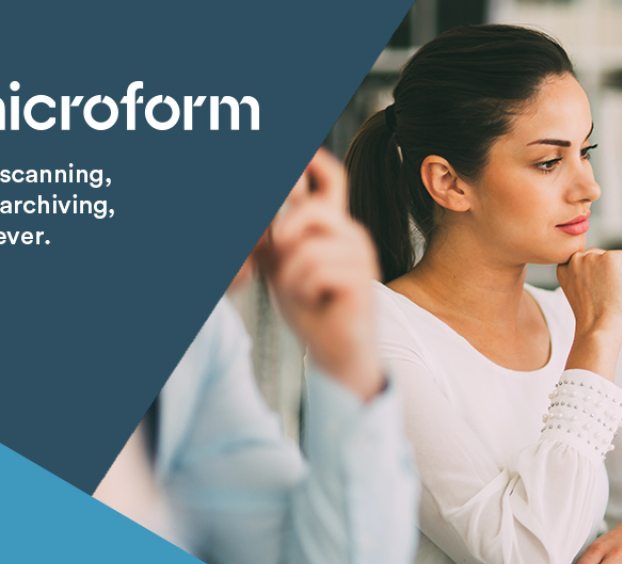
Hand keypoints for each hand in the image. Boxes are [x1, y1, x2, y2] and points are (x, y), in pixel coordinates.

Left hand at [258, 149, 384, 400]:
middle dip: (286, 237)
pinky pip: (316, 273)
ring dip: (291, 276)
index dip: (312, 160)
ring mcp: (361, 256)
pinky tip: (315, 302)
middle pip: (314, 210)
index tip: (299, 154)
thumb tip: (259, 219)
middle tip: (283, 264)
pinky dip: (302, 292)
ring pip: (307, 248)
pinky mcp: (362, 281)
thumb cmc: (311, 306)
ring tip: (302, 292)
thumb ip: (272, 236)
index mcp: (334, 225)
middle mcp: (352, 233)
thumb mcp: (282, 265)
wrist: (336, 351)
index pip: (331, 177)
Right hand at [557, 248, 621, 379]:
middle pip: (606, 264)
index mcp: (564, 269)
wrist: (598, 331)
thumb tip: (618, 270)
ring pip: (620, 265)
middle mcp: (575, 260)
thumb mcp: (586, 296)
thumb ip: (593, 278)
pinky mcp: (612, 258)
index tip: (617, 295)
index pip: (591, 266)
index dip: (606, 280)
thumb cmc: (594, 322)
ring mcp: (593, 257)